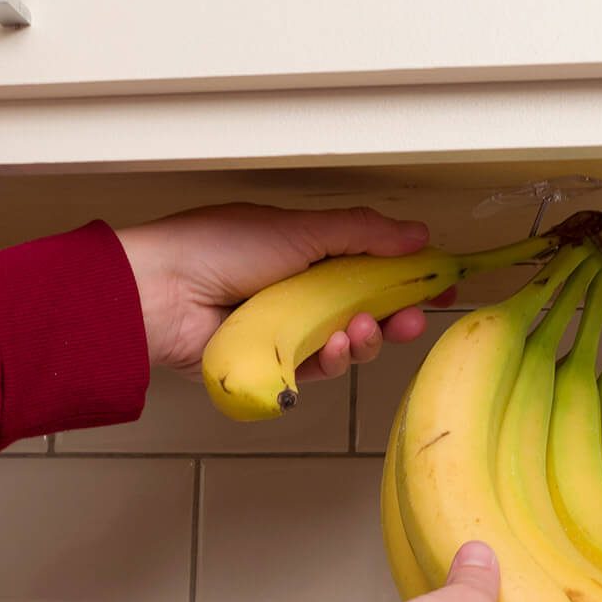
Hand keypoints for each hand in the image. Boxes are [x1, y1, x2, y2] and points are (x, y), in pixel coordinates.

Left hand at [114, 203, 452, 377]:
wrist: (162, 293)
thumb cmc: (219, 248)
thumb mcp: (300, 229)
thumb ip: (363, 234)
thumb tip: (418, 234)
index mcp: (307, 252)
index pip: (370, 267)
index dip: (406, 278)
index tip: (438, 284)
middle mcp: (301, 292)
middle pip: (366, 310)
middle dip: (395, 315)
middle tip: (415, 317)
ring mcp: (288, 331)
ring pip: (346, 345)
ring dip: (365, 338)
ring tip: (361, 329)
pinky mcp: (274, 365)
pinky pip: (318, 371)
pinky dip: (333, 360)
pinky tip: (336, 346)